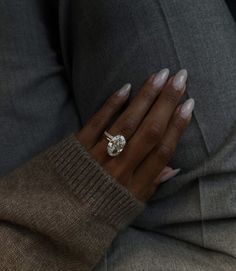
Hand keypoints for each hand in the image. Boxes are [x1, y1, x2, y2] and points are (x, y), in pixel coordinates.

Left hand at [75, 68, 193, 201]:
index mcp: (134, 186)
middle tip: (180, 78)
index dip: (177, 127)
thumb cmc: (100, 208)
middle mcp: (120, 170)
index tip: (189, 104)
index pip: (162, 152)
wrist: (59, 214)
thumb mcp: (130, 205)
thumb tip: (174, 167)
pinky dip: (111, 104)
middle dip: (167, 103)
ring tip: (160, 75)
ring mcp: (98, 156)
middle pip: (149, 132)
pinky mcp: (78, 147)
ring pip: (126, 123)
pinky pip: (97, 122)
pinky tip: (126, 88)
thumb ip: (152, 185)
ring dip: (145, 97)